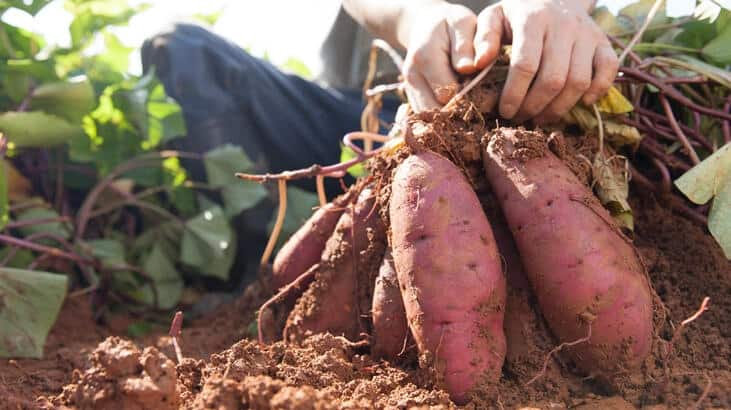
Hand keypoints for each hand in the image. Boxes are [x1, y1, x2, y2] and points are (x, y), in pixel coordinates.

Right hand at [400, 2, 478, 111]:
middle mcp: (412, 76)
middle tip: (480, 105)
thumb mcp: (462, 23)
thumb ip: (465, 45)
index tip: (485, 92)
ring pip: (429, 119)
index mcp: (425, 57)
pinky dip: (443, 119)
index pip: (447, 92)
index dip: (469, 96)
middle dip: (459, 112)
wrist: (427, 26)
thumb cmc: (450, 24)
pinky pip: (427, 118)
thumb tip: (468, 68)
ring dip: (450, 119)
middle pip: (436, 111)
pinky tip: (458, 110)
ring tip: (469, 109)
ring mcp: (409, 89)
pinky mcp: (412, 97)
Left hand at [473, 0, 616, 123]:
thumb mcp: (493, 18)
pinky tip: (580, 103)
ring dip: (559, 107)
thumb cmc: (518, 14)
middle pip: (553, 79)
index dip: (514, 94)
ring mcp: (587, 33)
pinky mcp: (603, 41)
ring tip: (541, 117)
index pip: (525, 65)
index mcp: (533, 19)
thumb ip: (481, 40)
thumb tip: (475, 65)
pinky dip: (598, 90)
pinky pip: (609, 70)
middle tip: (521, 118)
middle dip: (534, 106)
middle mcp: (564, 25)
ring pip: (579, 81)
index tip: (504, 111)